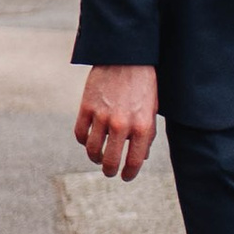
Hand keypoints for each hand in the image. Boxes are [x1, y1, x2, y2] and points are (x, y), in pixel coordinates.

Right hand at [74, 63, 159, 181]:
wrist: (126, 56)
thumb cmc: (143, 83)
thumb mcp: (152, 109)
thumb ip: (147, 134)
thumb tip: (139, 157)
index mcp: (142, 126)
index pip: (133, 161)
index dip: (129, 174)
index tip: (125, 176)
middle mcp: (121, 124)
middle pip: (109, 161)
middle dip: (109, 170)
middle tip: (109, 171)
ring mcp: (102, 116)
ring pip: (92, 150)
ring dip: (94, 157)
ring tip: (98, 157)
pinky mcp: (86, 107)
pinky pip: (80, 134)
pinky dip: (83, 141)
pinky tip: (89, 140)